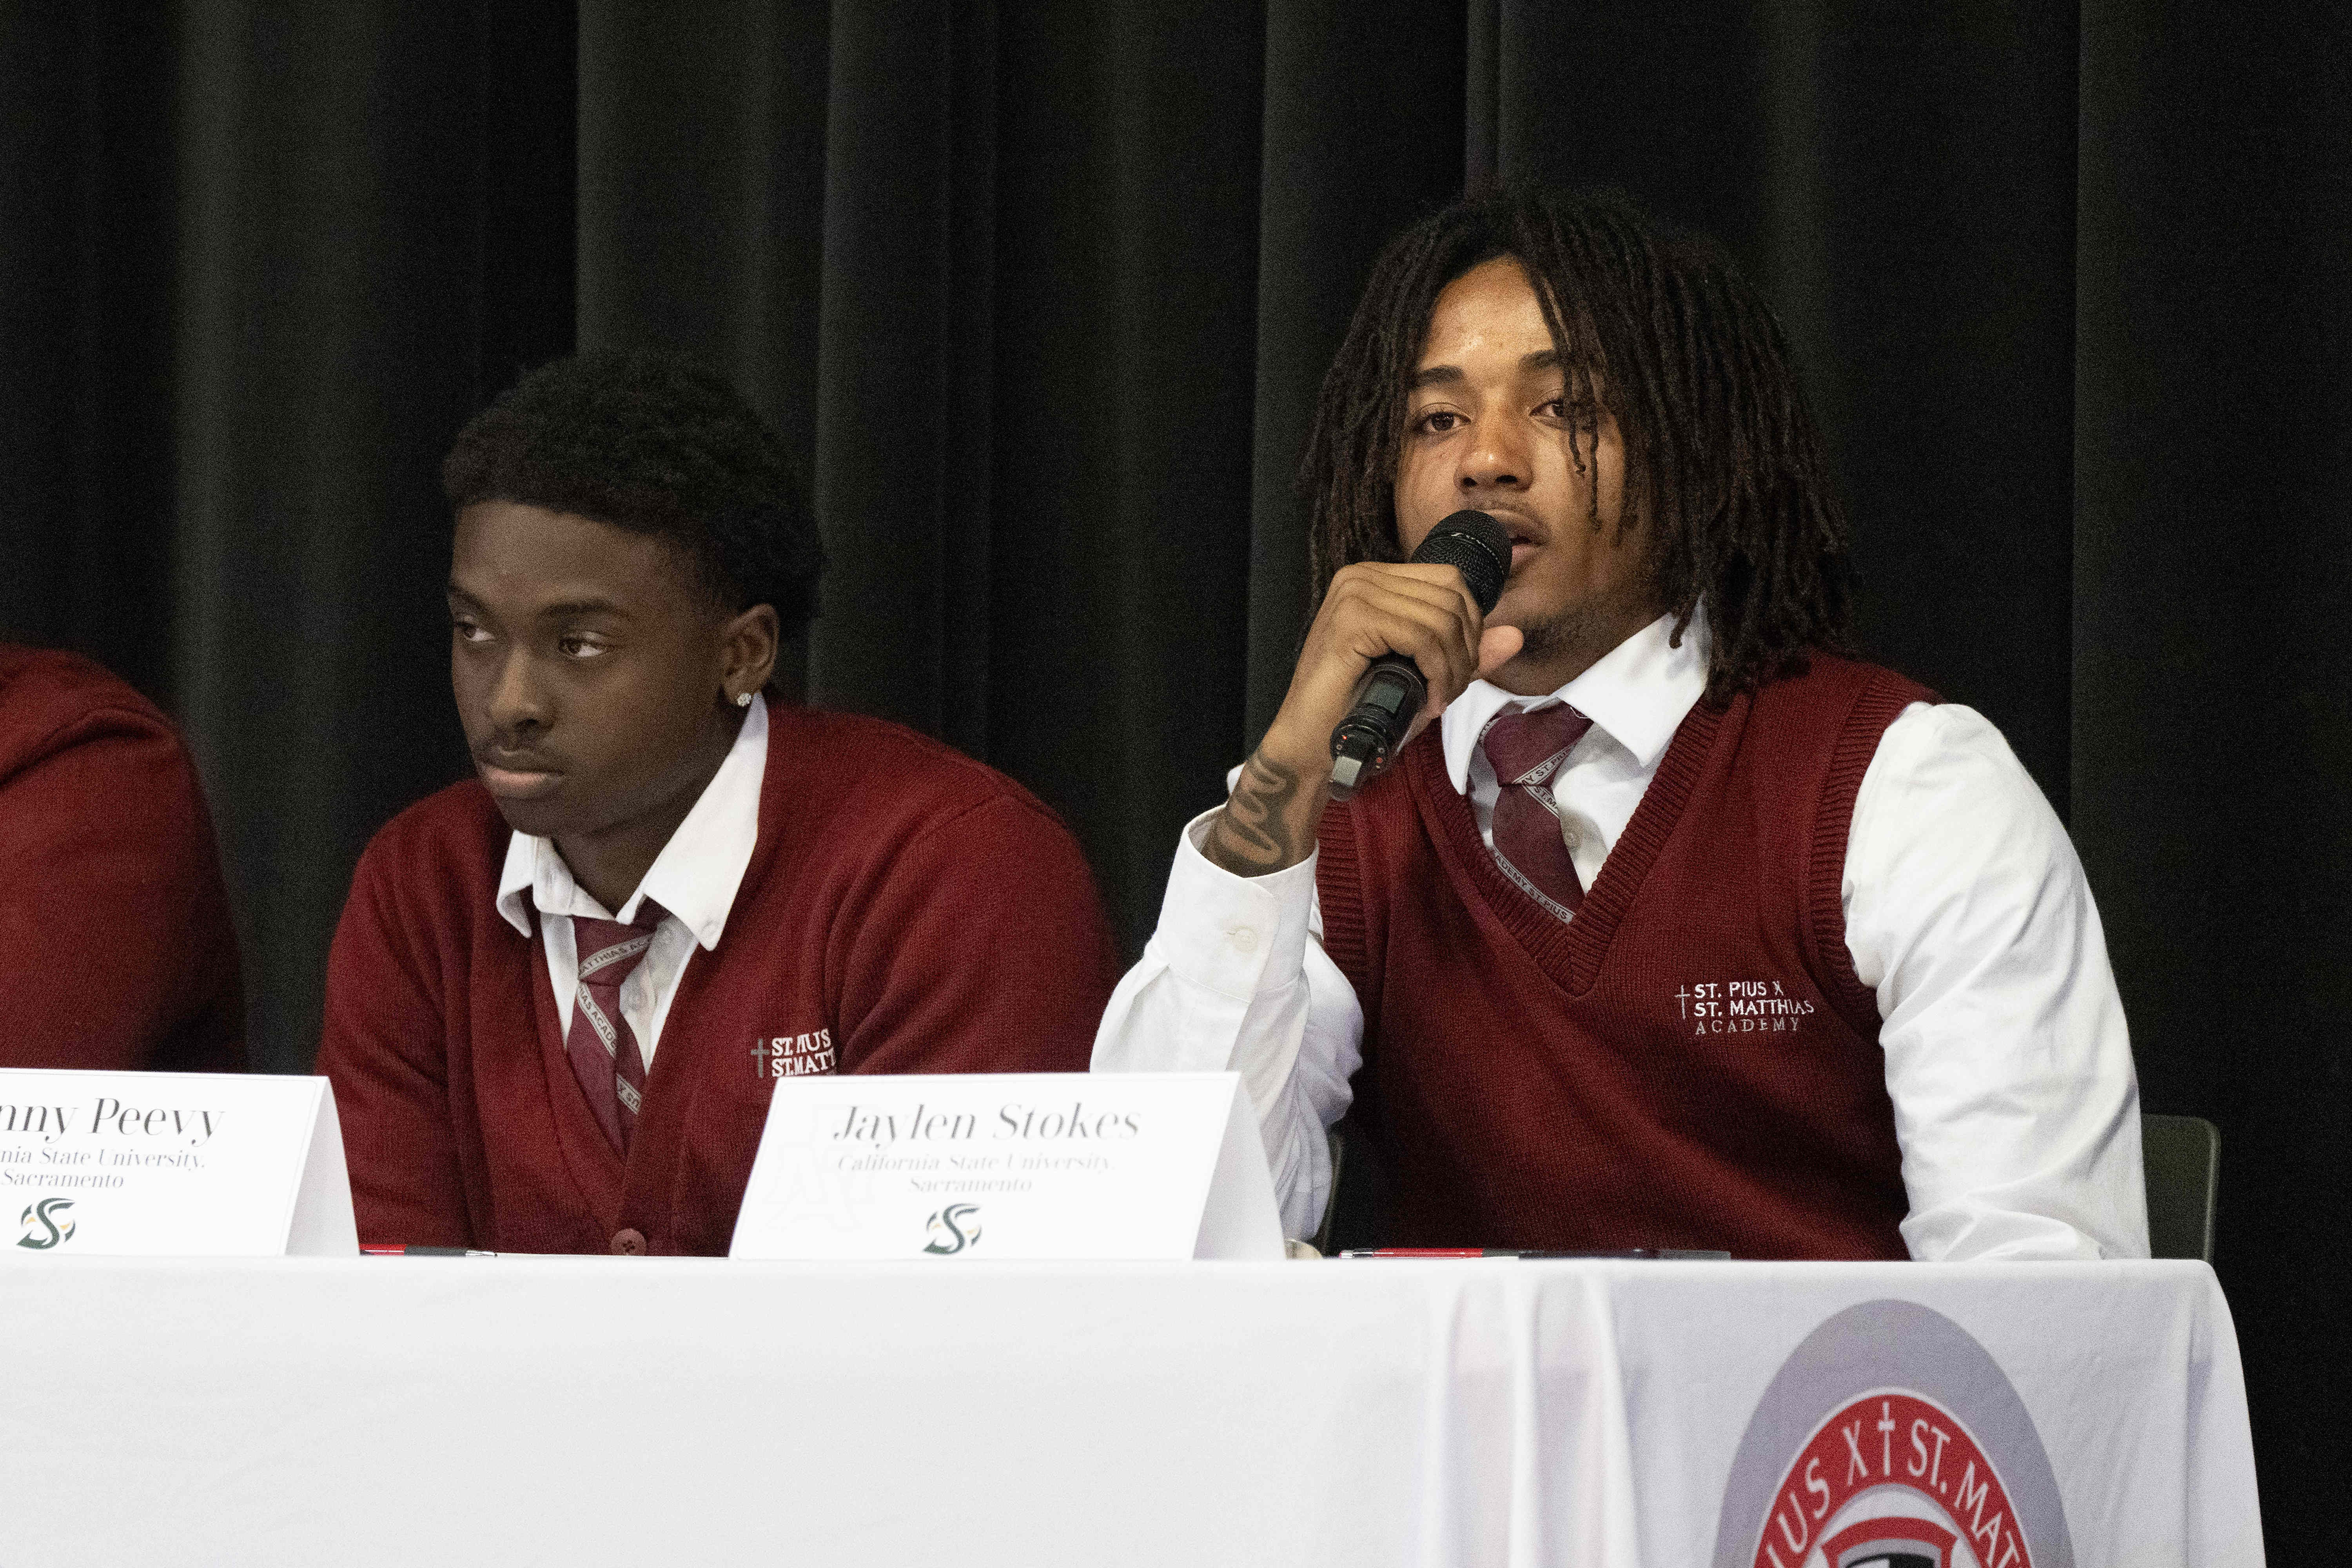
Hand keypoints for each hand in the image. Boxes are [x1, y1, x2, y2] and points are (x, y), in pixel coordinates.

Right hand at [1202, 562, 1522, 875]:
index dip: (1470, 626)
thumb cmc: (1362, 710)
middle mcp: (1360, 577)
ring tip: (1439, 699)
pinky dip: (1436, 672)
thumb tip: (1515, 635)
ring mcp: (1353, 595)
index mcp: (1375, 579)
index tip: (1457, 671)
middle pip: (1451, 596)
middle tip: (1450, 690)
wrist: (1313, 743)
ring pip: (1440, 619)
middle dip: (1465, 650)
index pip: (1450, 581)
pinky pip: (1421, 637)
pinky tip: (1428, 701)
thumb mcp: (1425, 674)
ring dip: (1452, 667)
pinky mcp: (1351, 621)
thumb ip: (1466, 651)